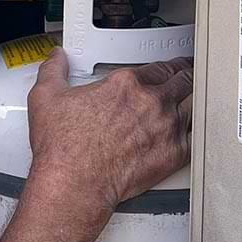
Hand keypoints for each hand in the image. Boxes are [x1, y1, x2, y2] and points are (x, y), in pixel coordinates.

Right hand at [25, 48, 193, 212]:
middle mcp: (151, 101)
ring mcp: (166, 127)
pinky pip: (195, 136)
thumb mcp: (46, 98)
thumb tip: (56, 58)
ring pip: (194, 104)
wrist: (75, 182)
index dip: (167, 65)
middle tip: (188, 76)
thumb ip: (53, 71)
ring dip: (194, 100)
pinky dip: (195, 131)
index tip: (167, 68)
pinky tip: (193, 130)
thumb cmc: (64, 148)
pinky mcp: (174, 153)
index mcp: (125, 84)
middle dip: (187, 76)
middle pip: (183, 80)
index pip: (159, 66)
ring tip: (194, 98)